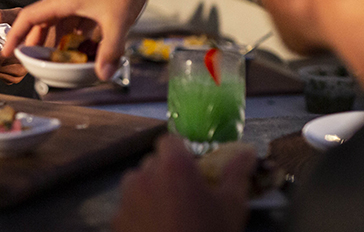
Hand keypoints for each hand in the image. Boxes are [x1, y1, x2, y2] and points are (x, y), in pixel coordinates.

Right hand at [3, 0, 153, 80]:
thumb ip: (109, 51)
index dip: (15, 34)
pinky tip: (80, 48)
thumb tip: (102, 74)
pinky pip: (74, 21)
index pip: (29, 17)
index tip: (8, 50)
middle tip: (30, 59)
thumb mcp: (117, 22)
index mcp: (64, 1)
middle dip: (34, 42)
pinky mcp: (91, 1)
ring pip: (58, 23)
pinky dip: (73, 36)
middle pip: (41, 22)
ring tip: (53, 57)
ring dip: (54, 40)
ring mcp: (79, 0)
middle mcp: (68, 0)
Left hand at [113, 135, 254, 231]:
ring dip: (150, 192)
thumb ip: (237, 173)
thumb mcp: (232, 206)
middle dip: (167, 174)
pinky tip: (155, 230)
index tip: (193, 169)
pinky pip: (128, 208)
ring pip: (137, 184)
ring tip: (169, 215)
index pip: (169, 141)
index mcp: (173, 166)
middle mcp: (144, 175)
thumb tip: (247, 151)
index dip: (181, 152)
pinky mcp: (116, 221)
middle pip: (153, 163)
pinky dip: (138, 214)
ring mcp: (126, 199)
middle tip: (186, 196)